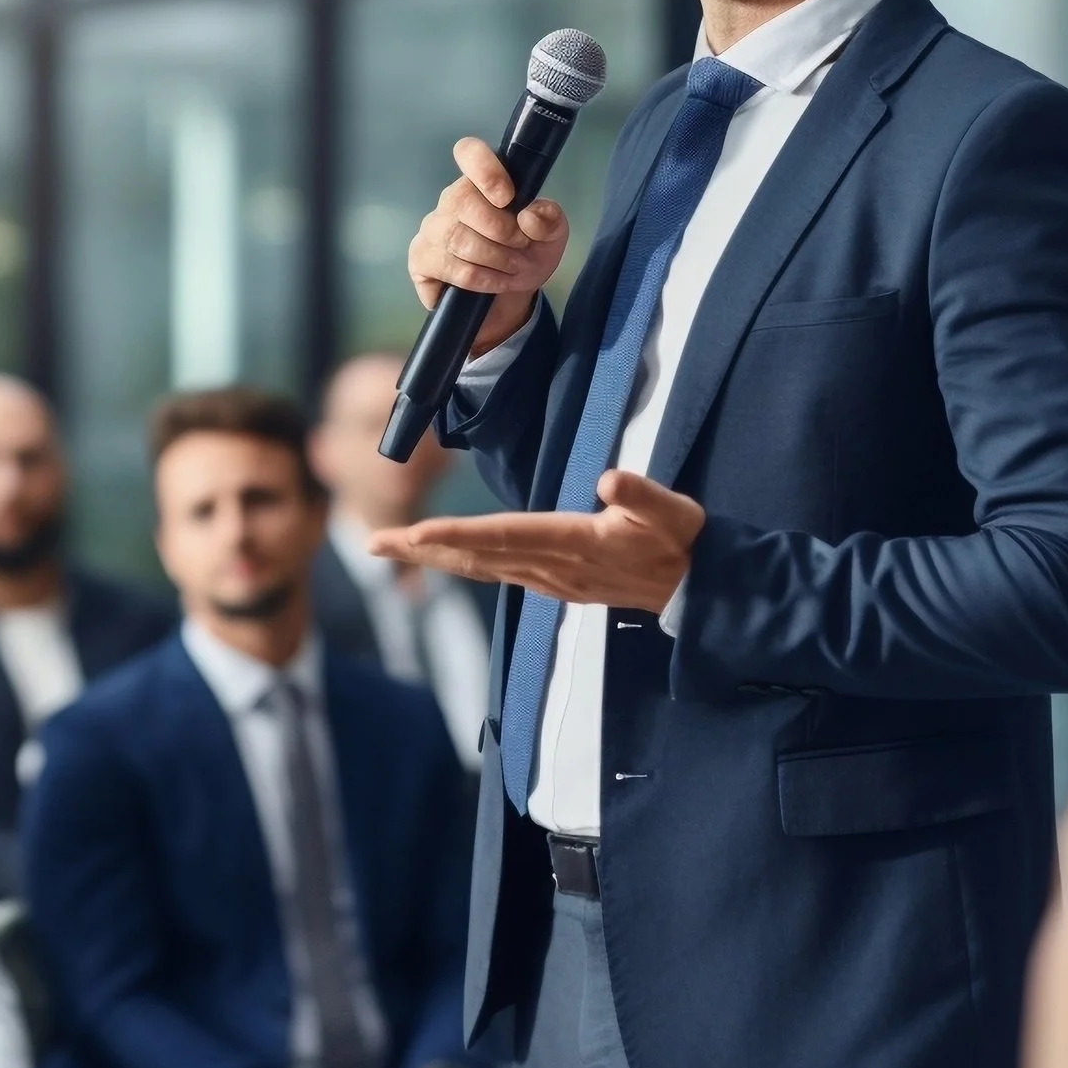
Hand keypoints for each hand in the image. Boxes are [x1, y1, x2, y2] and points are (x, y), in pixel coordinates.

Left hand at [368, 469, 704, 611]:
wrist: (696, 589)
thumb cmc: (682, 540)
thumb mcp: (675, 512)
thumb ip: (644, 495)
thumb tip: (610, 479)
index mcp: (576, 543)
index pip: (506, 535)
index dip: (459, 533)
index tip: (416, 531)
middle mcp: (553, 566)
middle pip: (476, 555)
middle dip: (422, 548)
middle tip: (371, 541)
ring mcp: (550, 579)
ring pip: (479, 566)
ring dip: (432, 555)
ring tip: (388, 546)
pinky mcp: (553, 582)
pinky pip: (494, 572)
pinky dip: (460, 562)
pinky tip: (440, 555)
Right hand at [408, 138, 571, 356]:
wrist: (509, 299)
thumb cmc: (526, 254)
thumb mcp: (552, 237)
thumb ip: (550, 219)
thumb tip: (529, 215)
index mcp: (481, 183)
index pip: (468, 152)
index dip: (485, 170)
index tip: (508, 198)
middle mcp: (451, 200)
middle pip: (463, 201)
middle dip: (501, 230)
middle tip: (521, 246)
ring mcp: (431, 230)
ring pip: (458, 238)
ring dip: (496, 258)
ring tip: (514, 268)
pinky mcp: (421, 260)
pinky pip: (451, 267)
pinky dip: (482, 278)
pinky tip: (496, 282)